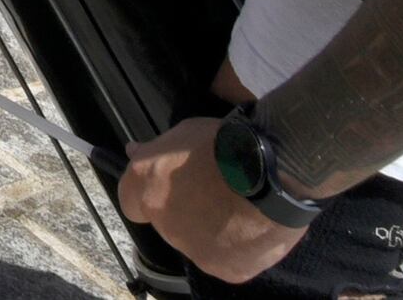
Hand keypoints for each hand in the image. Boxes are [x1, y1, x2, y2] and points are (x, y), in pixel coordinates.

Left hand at [116, 117, 305, 284]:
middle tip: (213, 191)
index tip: (168, 184)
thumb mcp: (184, 132)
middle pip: (169, 222)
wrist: (272, 172)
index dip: (149, 193)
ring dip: (212, 229)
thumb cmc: (226, 143)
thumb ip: (157, 150)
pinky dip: (237, 246)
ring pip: (198, 242)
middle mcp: (164, 224)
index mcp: (147, 188)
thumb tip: (135, 151)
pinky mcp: (225, 268)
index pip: (131, 201)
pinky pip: (227, 258)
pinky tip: (253, 227)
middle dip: (185, 208)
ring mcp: (194, 250)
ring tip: (240, 208)